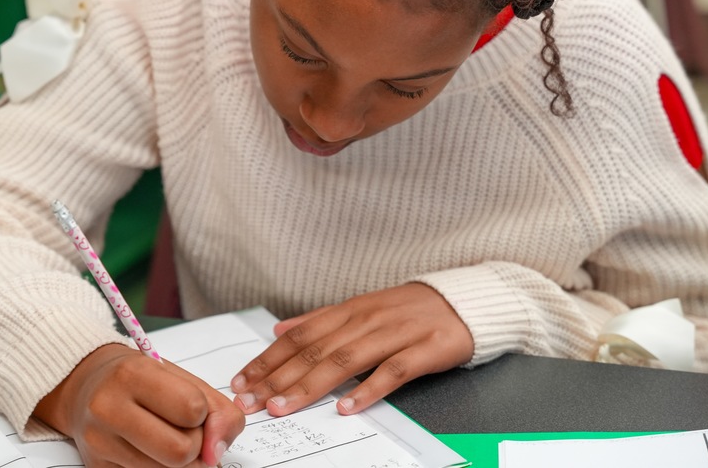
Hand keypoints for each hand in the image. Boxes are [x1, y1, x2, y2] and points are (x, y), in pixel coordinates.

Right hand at [34, 343, 244, 466]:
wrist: (87, 385)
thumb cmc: (141, 380)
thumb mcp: (181, 378)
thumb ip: (217, 411)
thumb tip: (218, 452)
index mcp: (134, 374)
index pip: (193, 410)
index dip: (203, 415)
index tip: (193, 409)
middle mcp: (109, 407)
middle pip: (181, 451)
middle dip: (195, 446)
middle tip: (185, 431)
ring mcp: (99, 441)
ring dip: (179, 462)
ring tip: (165, 437)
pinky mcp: (96, 467)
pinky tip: (149, 450)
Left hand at [230, 283, 473, 416]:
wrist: (465, 300)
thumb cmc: (409, 309)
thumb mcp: (361, 307)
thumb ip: (319, 320)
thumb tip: (278, 330)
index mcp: (349, 311)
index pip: (299, 336)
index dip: (268, 359)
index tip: (242, 382)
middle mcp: (366, 319)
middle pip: (314, 350)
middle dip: (278, 378)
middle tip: (250, 402)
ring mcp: (396, 333)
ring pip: (345, 360)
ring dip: (310, 385)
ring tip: (283, 407)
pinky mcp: (425, 349)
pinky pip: (393, 371)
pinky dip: (367, 388)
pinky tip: (346, 406)